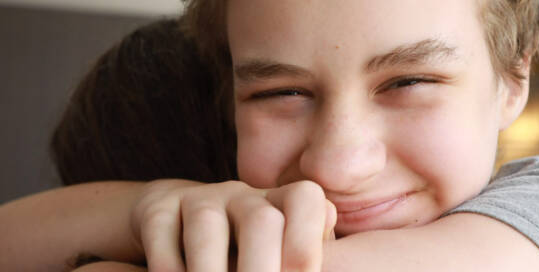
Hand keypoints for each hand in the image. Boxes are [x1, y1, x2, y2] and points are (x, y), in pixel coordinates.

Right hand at [131, 179, 335, 271]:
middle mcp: (243, 195)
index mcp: (281, 203)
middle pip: (260, 221)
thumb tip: (325, 267)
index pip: (307, 201)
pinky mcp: (159, 209)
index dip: (305, 244)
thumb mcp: (278, 250)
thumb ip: (304, 256)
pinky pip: (162, 235)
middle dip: (260, 268)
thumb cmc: (242, 248)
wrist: (175, 219)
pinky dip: (170, 269)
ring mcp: (200, 199)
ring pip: (207, 227)